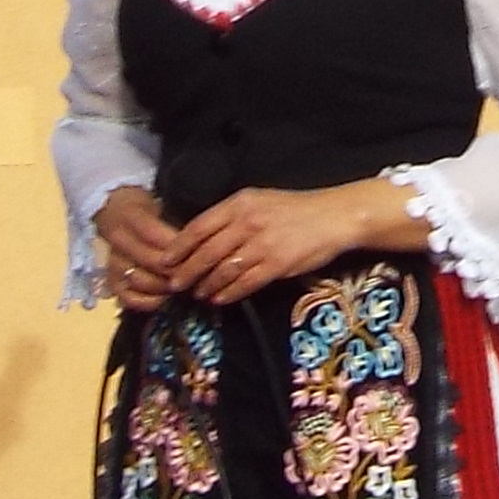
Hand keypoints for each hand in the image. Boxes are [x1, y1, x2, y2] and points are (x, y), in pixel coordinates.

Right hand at [91, 184, 186, 312]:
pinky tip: (165, 299)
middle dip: (176, 269)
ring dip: (165, 286)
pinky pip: (129, 298)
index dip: (175, 245)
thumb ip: (175, 221)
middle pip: (149, 259)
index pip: (152, 233)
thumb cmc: (149, 211)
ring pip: (140, 280)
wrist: (118, 213)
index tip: (198, 251)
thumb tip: (200, 240)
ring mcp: (112, 262)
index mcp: (128, 215)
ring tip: (184, 286)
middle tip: (197, 274)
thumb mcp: (161, 205)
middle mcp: (117, 239)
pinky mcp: (112, 281)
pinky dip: (149, 302)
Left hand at [152, 178, 425, 308]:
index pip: (199, 226)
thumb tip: (202, 236)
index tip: (165, 260)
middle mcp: (248, 222)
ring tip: (198, 294)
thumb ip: (232, 215)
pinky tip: (220, 299)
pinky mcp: (277, 265)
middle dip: (187, 271)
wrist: (334, 216)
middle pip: (206, 252)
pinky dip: (228, 293)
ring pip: (223, 270)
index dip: (178, 246)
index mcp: (240, 203)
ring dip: (206, 285)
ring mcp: (262, 244)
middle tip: (174, 284)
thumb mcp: (260, 200)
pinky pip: (245, 283)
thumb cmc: (295, 209)